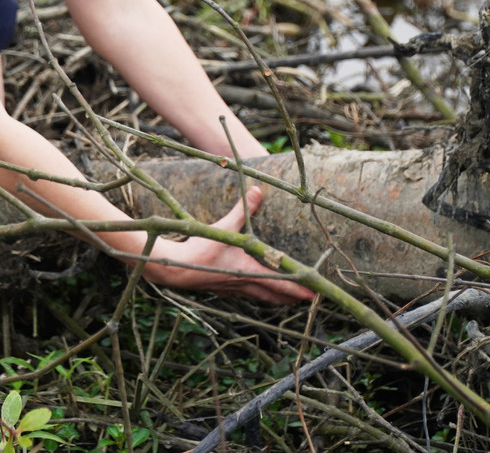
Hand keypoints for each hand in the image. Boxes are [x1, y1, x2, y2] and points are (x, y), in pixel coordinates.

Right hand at [143, 187, 315, 304]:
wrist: (175, 270)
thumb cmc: (200, 250)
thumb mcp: (223, 228)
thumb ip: (242, 210)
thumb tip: (258, 191)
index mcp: (248, 270)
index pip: (281, 283)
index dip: (299, 289)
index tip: (315, 295)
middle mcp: (243, 283)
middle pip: (274, 296)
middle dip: (291, 298)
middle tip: (306, 298)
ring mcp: (232, 289)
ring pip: (261, 298)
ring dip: (275, 298)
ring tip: (286, 298)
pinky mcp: (221, 289)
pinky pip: (246, 295)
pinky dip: (257, 295)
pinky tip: (254, 290)